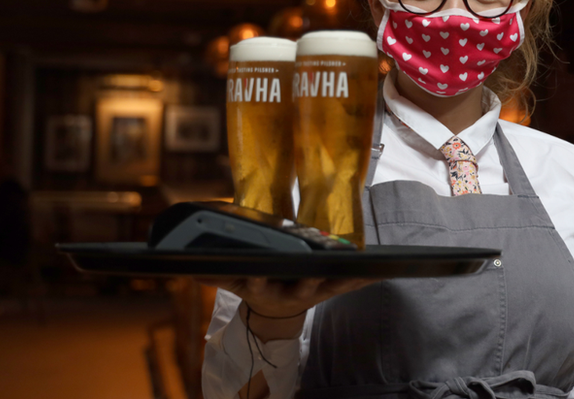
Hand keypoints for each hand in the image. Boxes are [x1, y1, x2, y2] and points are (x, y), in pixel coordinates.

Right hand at [195, 277, 379, 340]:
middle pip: (301, 287)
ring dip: (348, 277)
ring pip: (332, 285)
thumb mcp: (233, 281)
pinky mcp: (332, 288)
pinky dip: (366, 277)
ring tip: (364, 267)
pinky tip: (384, 269)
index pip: (258, 283)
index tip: (257, 273)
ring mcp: (314, 292)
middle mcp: (291, 292)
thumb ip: (215, 274)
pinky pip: (351, 283)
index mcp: (265, 288)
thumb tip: (189, 267)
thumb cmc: (257, 283)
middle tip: (317, 270)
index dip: (257, 279)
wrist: (277, 307)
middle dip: (310, 279)